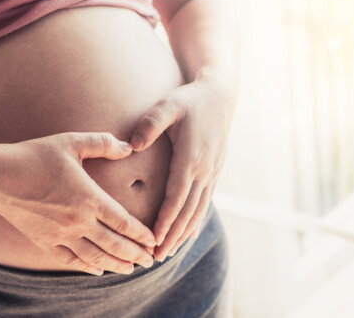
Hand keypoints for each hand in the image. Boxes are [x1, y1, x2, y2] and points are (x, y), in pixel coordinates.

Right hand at [0, 132, 156, 274]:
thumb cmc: (34, 156)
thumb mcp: (71, 142)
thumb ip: (103, 143)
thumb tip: (129, 147)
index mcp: (89, 198)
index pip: (124, 222)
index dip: (142, 234)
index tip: (154, 241)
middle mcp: (79, 221)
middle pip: (115, 244)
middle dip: (136, 255)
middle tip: (150, 262)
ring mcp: (61, 234)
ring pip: (96, 257)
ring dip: (116, 265)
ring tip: (130, 269)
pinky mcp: (45, 241)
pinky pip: (71, 260)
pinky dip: (87, 267)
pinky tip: (97, 269)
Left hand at [130, 77, 235, 260]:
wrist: (221, 94)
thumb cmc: (190, 99)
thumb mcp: (168, 105)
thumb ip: (150, 124)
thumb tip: (132, 145)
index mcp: (191, 157)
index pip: (176, 197)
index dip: (165, 221)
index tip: (153, 240)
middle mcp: (204, 170)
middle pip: (187, 211)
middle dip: (172, 236)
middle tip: (156, 257)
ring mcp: (212, 172)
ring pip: (198, 210)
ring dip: (184, 233)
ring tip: (169, 251)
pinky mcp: (215, 171)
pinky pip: (205, 202)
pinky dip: (195, 220)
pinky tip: (188, 233)